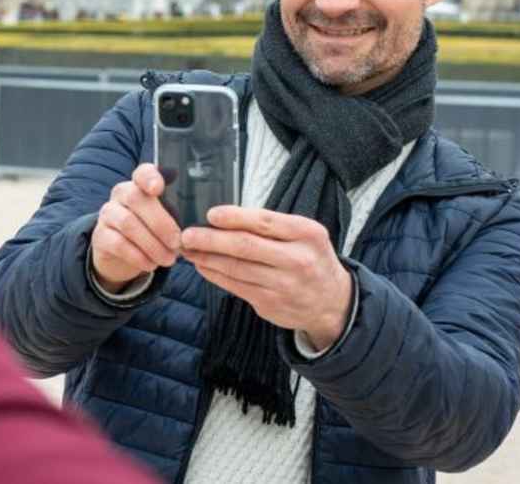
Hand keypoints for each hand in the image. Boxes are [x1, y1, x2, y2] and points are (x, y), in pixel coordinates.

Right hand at [91, 163, 182, 292]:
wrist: (120, 252)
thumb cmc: (150, 230)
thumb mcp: (164, 218)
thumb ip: (176, 214)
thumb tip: (195, 223)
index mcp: (140, 185)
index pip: (142, 172)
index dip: (150, 177)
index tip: (158, 188)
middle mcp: (121, 194)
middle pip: (136, 198)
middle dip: (160, 223)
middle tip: (177, 243)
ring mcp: (108, 214)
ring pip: (128, 223)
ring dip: (152, 244)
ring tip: (168, 259)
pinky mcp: (100, 235)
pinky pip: (119, 244)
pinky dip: (139, 257)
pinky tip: (151, 265)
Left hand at [180, 207, 352, 352]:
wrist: (332, 302)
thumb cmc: (310, 258)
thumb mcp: (303, 235)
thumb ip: (270, 226)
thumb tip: (222, 218)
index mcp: (307, 234)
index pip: (264, 222)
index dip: (234, 218)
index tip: (210, 214)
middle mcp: (297, 260)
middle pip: (246, 247)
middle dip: (211, 240)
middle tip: (187, 235)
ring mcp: (283, 285)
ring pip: (236, 269)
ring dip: (206, 258)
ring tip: (188, 249)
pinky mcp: (270, 304)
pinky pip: (235, 286)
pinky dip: (215, 275)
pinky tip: (202, 266)